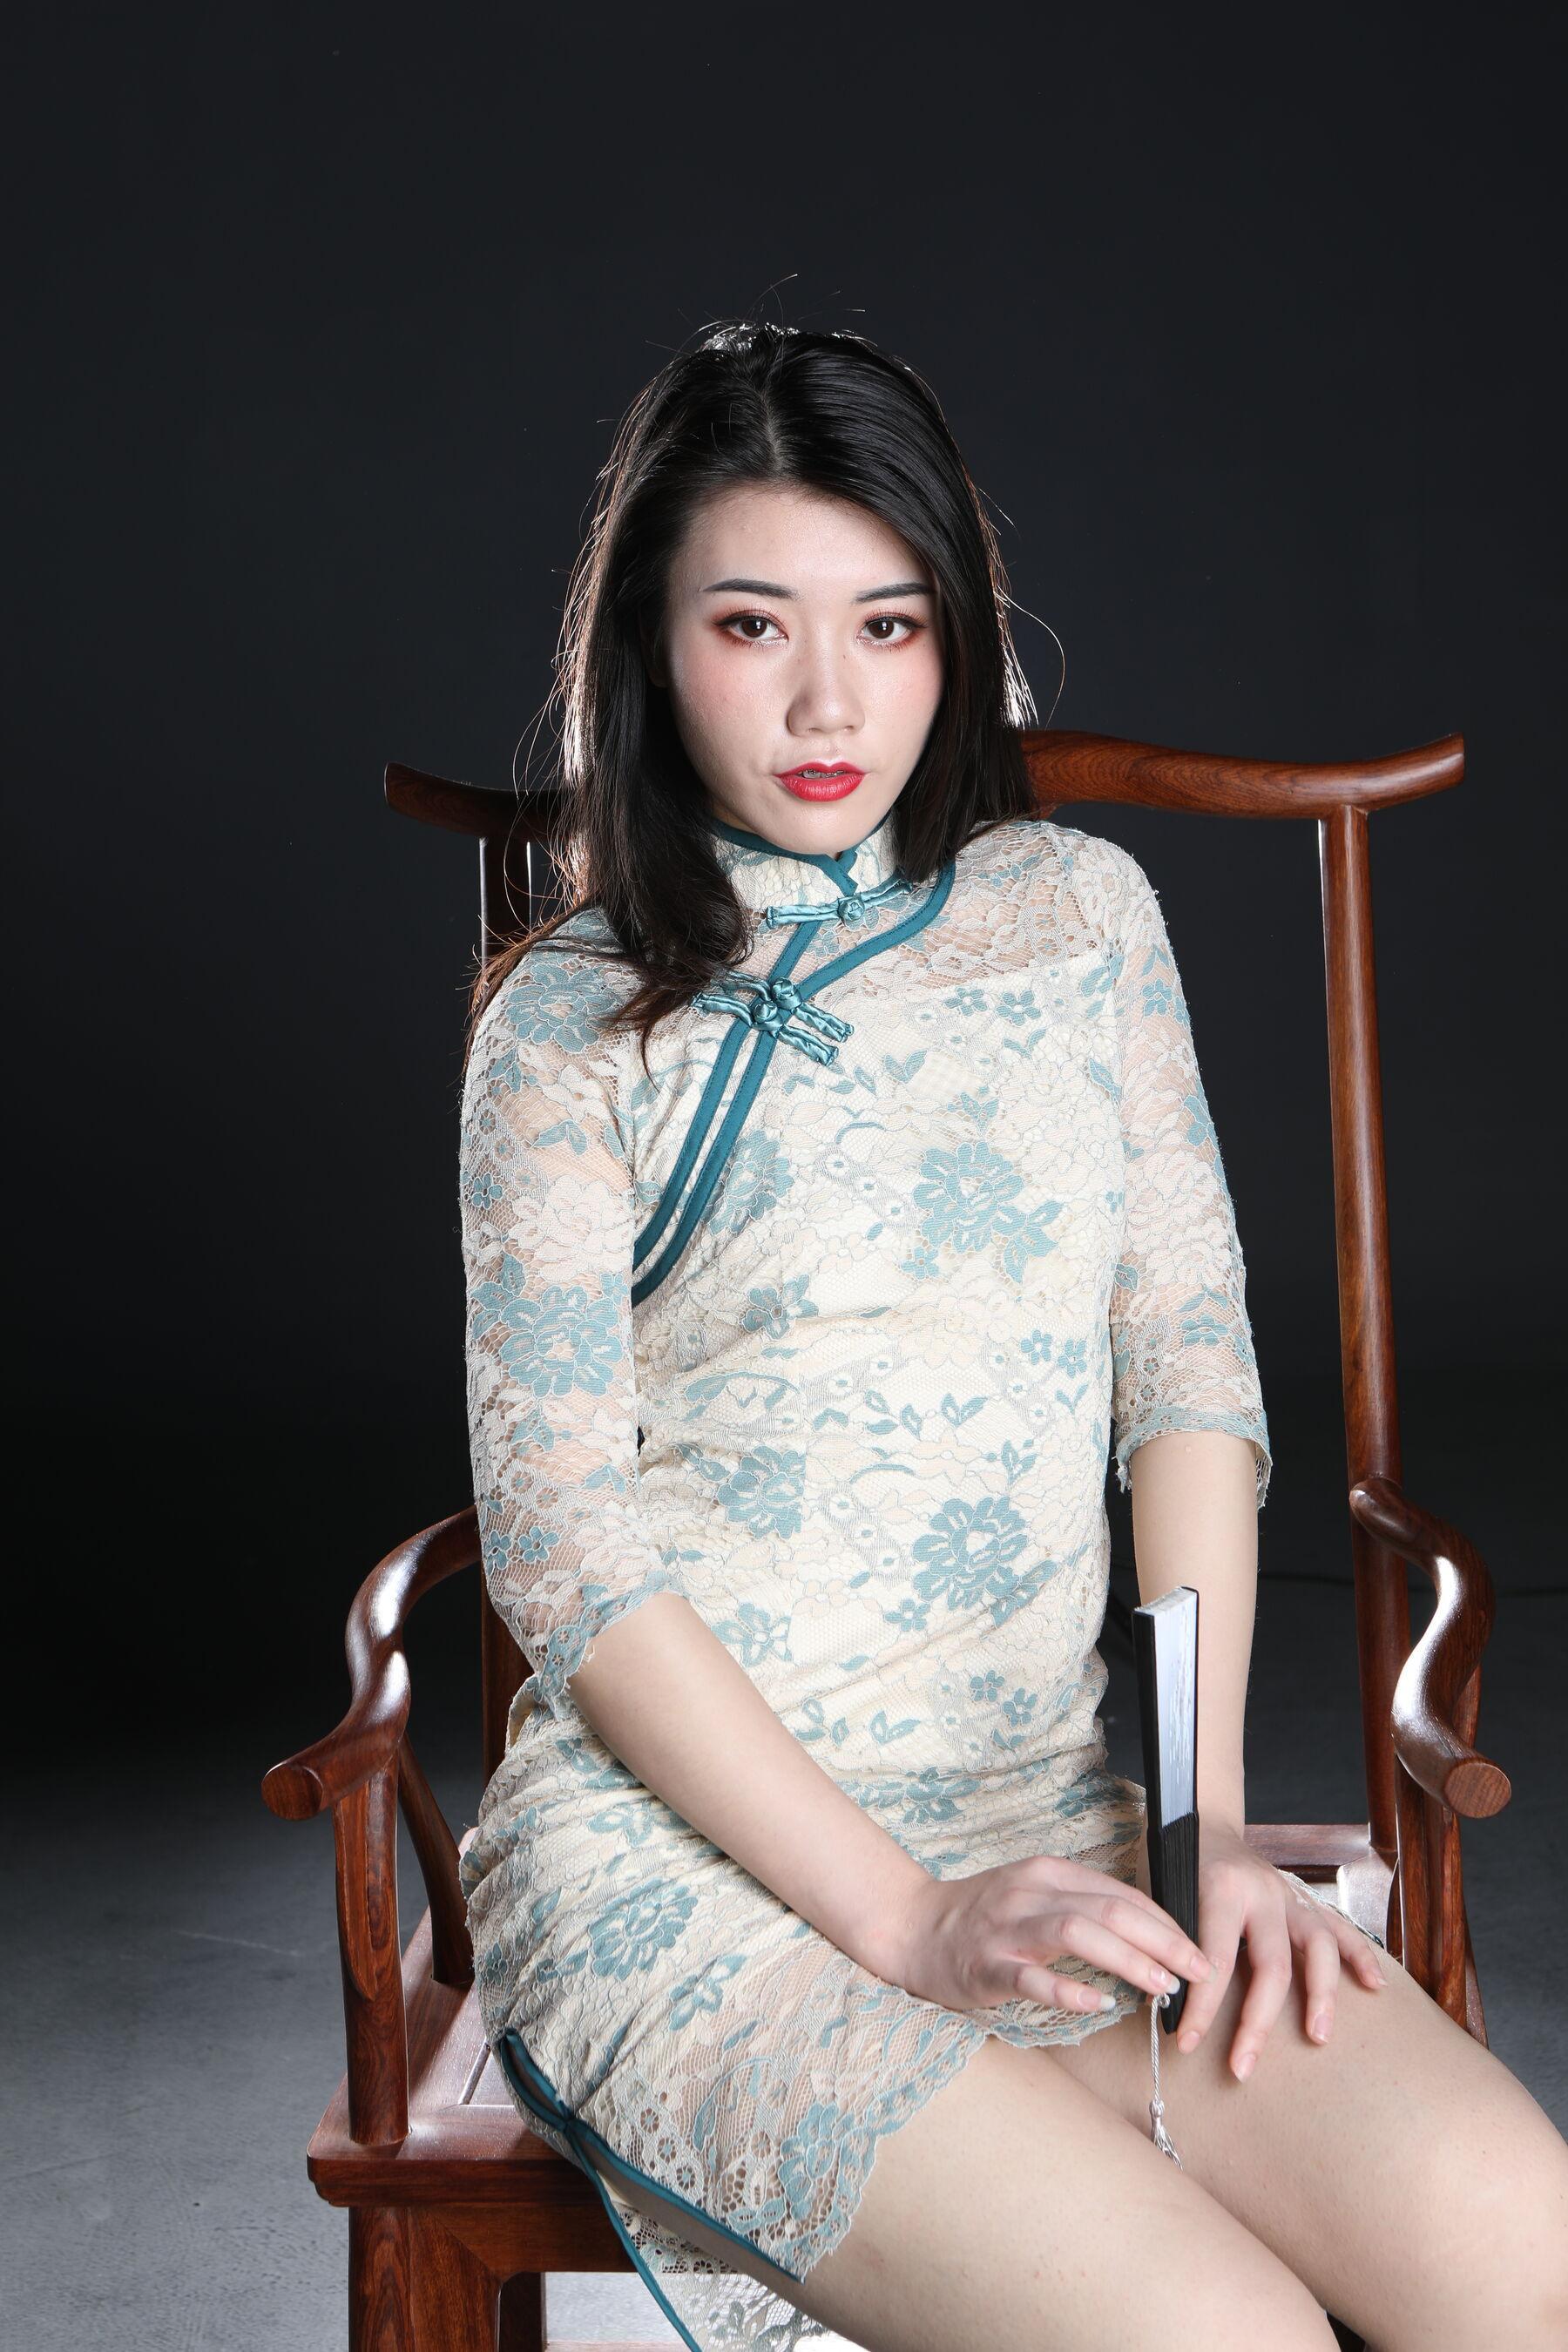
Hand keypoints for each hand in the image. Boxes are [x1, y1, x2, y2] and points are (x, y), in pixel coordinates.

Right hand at [887, 1853, 1211, 2018]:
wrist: (911, 1927)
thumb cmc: (981, 1918)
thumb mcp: (1034, 1897)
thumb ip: (1081, 1907)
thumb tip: (1145, 1936)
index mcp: (1047, 1873)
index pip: (1120, 1893)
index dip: (1165, 1922)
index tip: (1197, 1950)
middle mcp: (1030, 1893)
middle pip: (1109, 1909)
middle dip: (1162, 1939)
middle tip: (1198, 1970)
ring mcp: (1007, 1928)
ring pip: (1076, 1933)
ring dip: (1126, 1959)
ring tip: (1161, 1985)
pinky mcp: (986, 1965)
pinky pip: (1031, 1977)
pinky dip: (1067, 1991)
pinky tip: (1096, 2006)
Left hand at [1172, 1821, 1387, 2079]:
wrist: (1202, 1817)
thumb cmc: (1175, 1859)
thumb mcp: (1161, 1890)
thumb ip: (1172, 1938)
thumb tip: (1170, 1998)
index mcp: (1221, 1888)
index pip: (1214, 1959)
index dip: (1202, 2008)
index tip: (1187, 2044)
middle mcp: (1262, 1892)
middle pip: (1273, 1965)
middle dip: (1258, 2022)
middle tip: (1243, 2068)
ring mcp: (1289, 1894)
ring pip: (1320, 1945)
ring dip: (1322, 1995)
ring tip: (1318, 2037)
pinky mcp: (1304, 1898)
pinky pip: (1341, 1927)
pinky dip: (1361, 1956)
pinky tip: (1375, 1986)